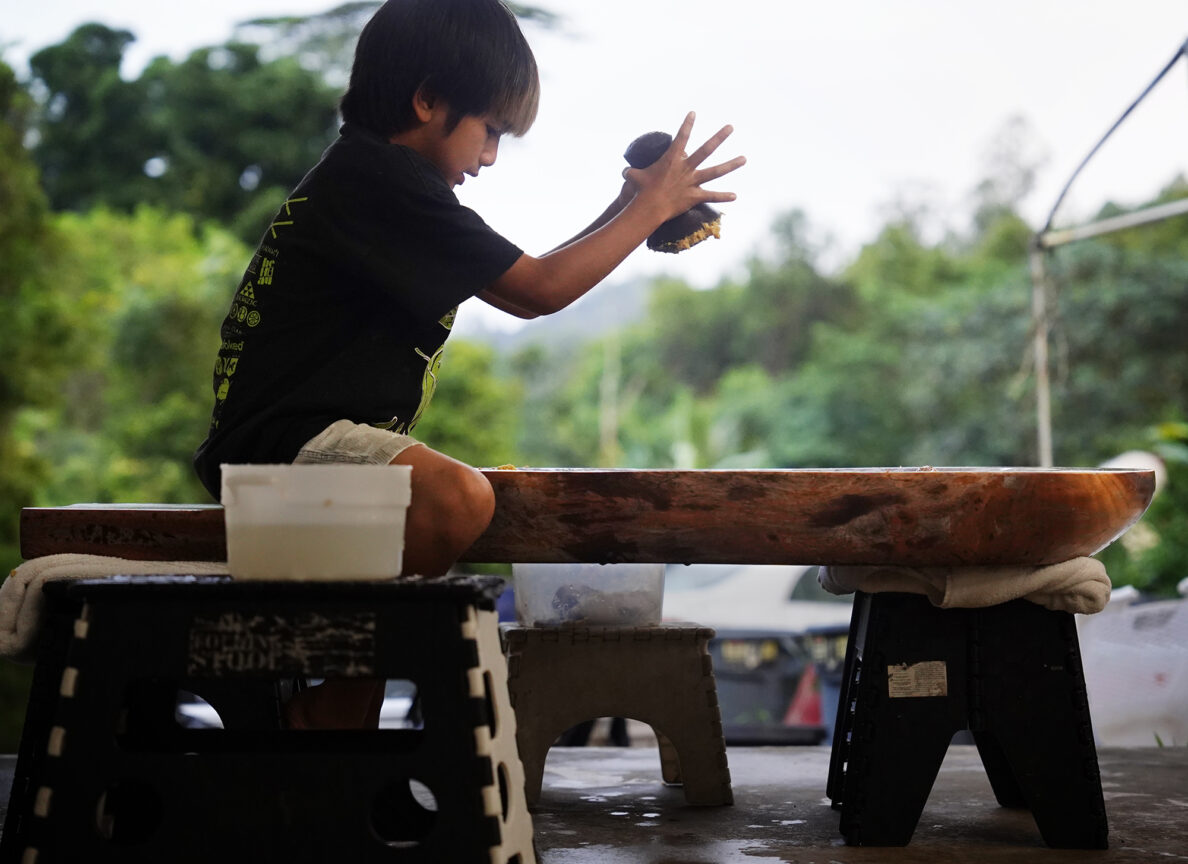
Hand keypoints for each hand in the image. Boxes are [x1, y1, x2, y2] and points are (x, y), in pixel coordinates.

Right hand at [622, 112, 745, 222]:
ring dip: (731, 165)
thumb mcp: (633, 178)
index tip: (693, 113)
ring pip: (715, 171)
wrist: (649, 207)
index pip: (681, 137)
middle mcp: (686, 168)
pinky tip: (735, 195)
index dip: (687, 124)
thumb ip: (631, 173)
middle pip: (706, 149)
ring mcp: (692, 182)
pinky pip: (711, 196)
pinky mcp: (695, 196)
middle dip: (719, 137)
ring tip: (744, 158)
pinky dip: (723, 196)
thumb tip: (624, 172)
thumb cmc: (641, 191)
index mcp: (672, 159)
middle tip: (731, 127)